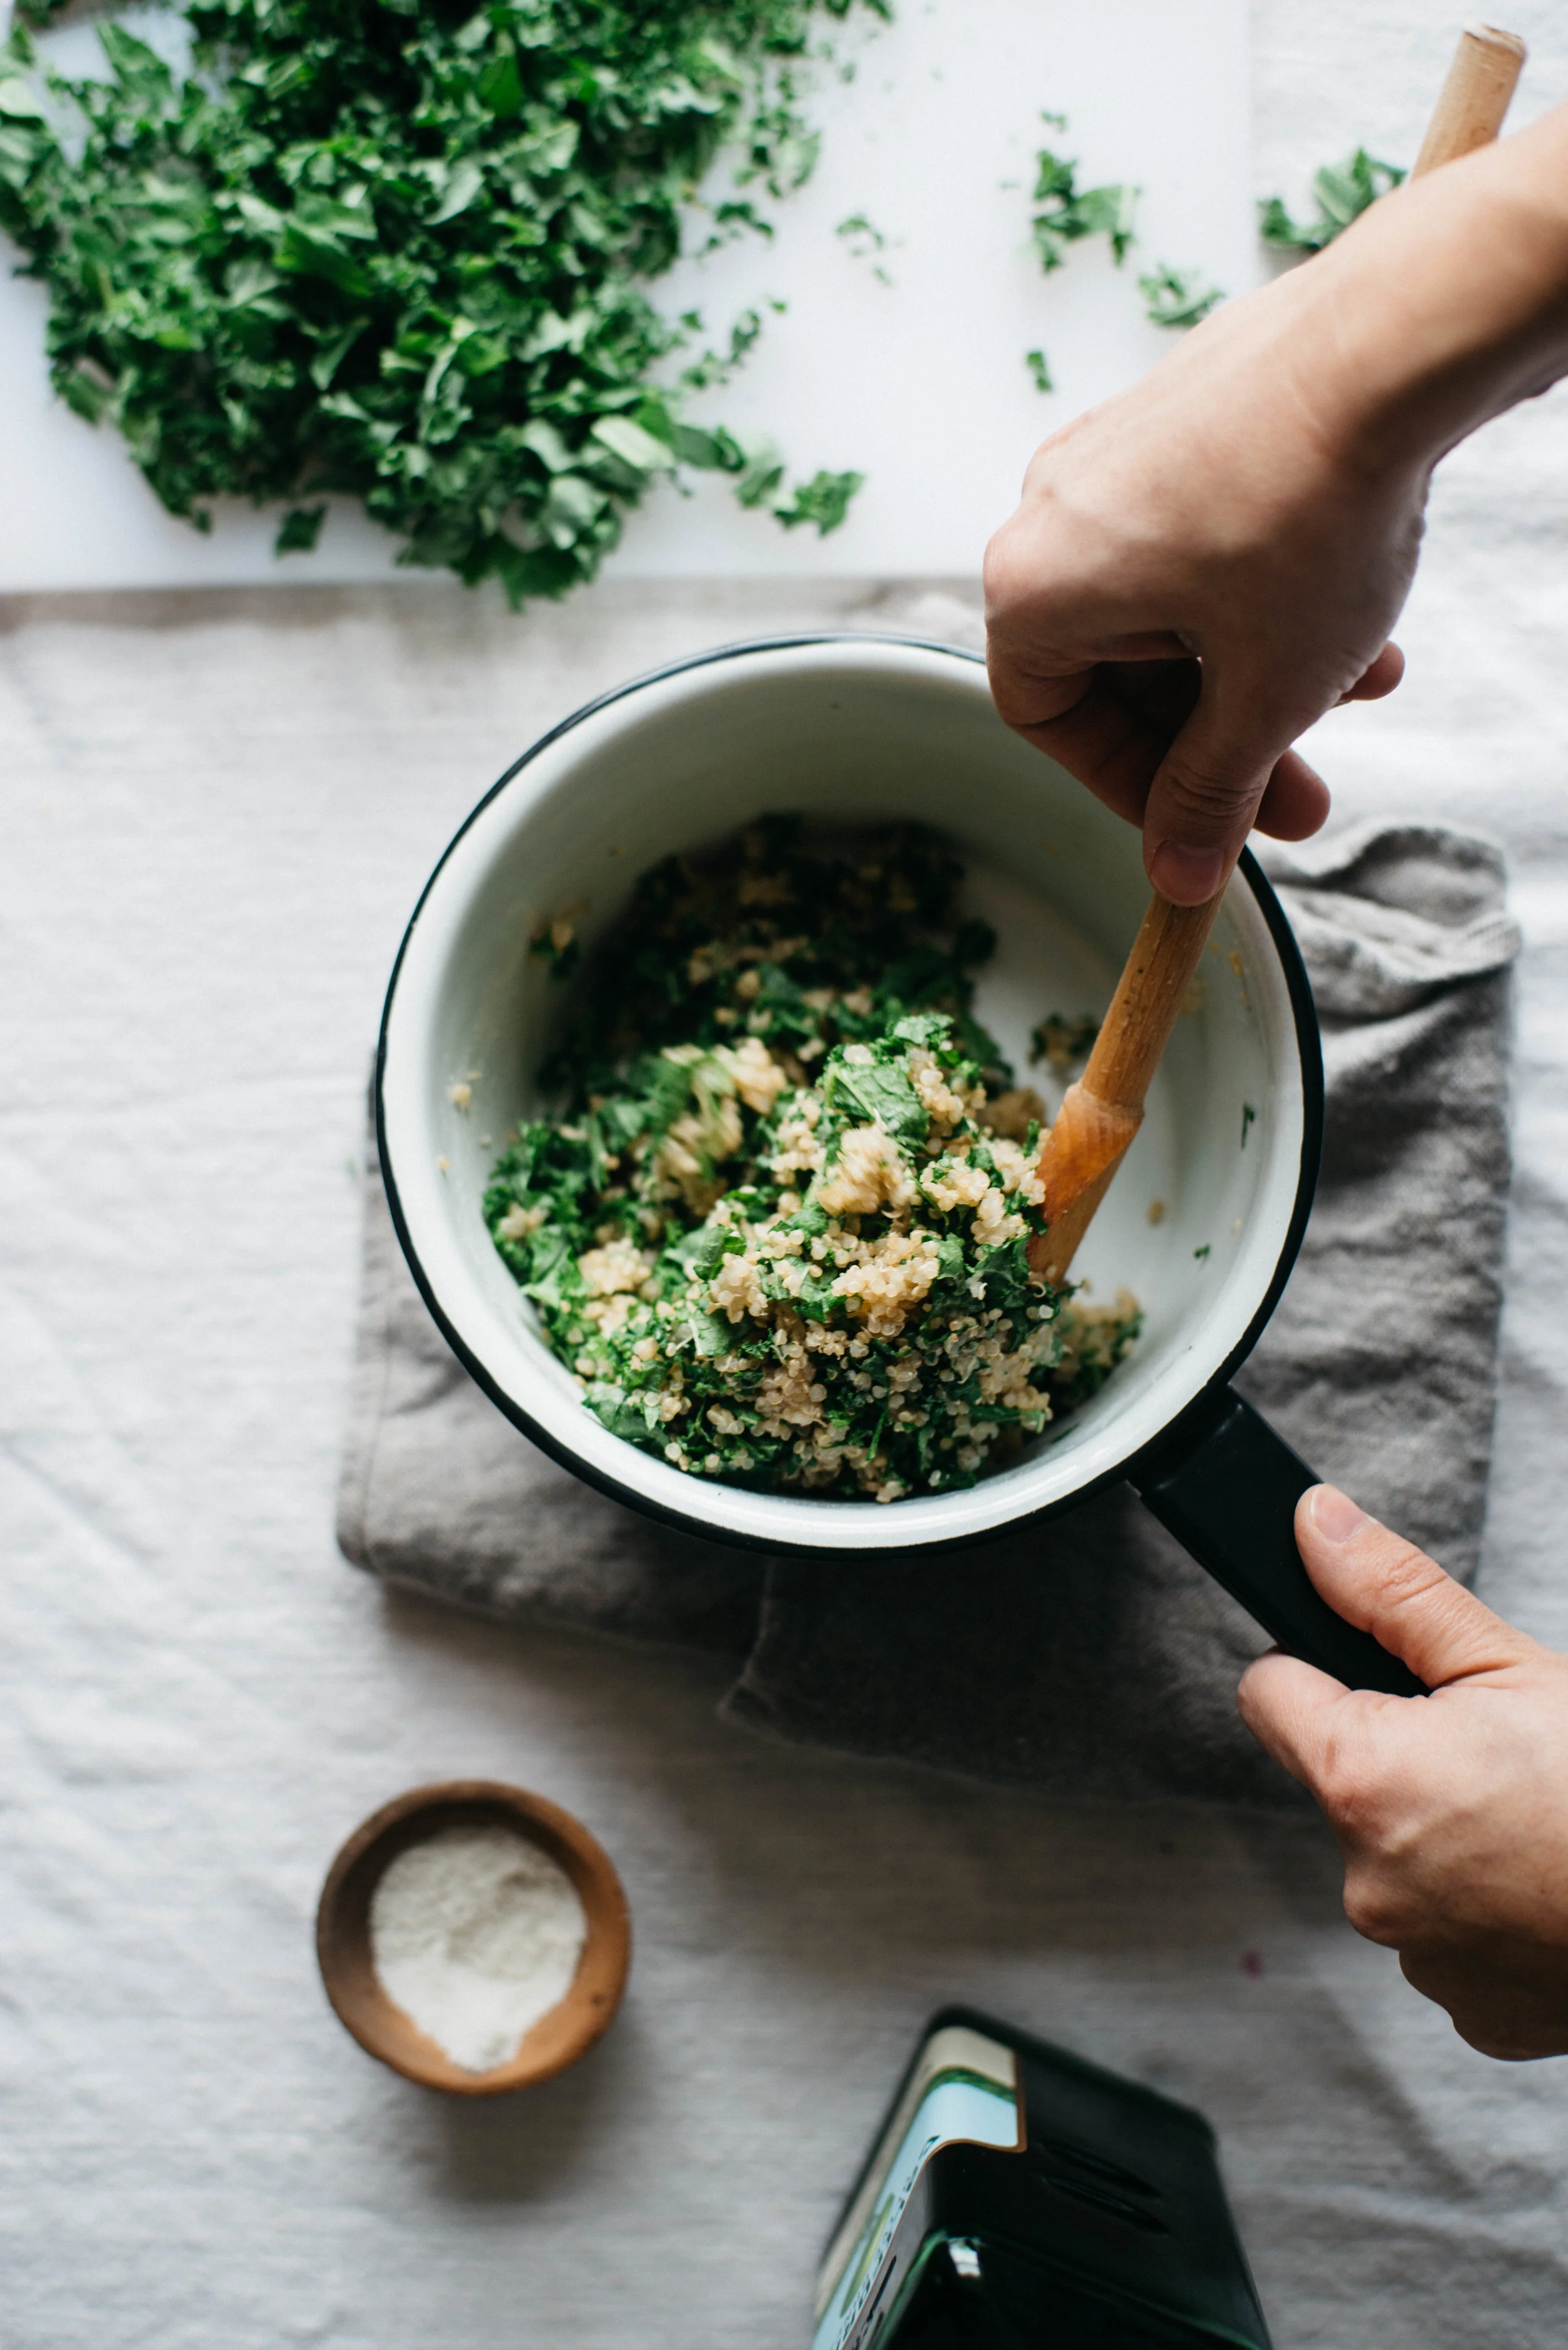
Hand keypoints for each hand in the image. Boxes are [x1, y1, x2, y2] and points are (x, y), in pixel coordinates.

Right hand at [984, 264, 1410, 904]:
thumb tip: (1178, 872)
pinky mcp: (1187, 413)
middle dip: (1222, 738)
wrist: (1397, 343)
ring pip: (1176, 605)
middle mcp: (1055, 509)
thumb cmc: (1308, 514)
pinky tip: (1358, 620)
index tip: (1201, 824)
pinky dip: (1270, 595)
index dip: (1130, 788)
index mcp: (1035, 584)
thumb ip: (1208, 794)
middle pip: (1121, 667)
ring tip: (1357, 695)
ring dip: (1262, 669)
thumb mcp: (1261, 695)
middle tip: (1297, 794)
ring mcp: (1118, 450)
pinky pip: (1207, 537)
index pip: (1049, 721)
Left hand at [1239, 1485, 1567, 2059]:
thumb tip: (1311, 1524)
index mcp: (1362, 1782)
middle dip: (1400, 1755)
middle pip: (1341, 1782)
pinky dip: (1488, 1905)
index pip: (1268, 1694)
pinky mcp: (1472, 2012)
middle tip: (1498, 1750)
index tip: (1378, 1671)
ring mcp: (1420, 1958)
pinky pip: (1450, 1934)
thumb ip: (1391, 1592)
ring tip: (1535, 1818)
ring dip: (1445, 1834)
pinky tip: (1547, 1883)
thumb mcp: (1510, 1662)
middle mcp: (1368, 1883)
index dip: (1316, 1666)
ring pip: (1398, 1859)